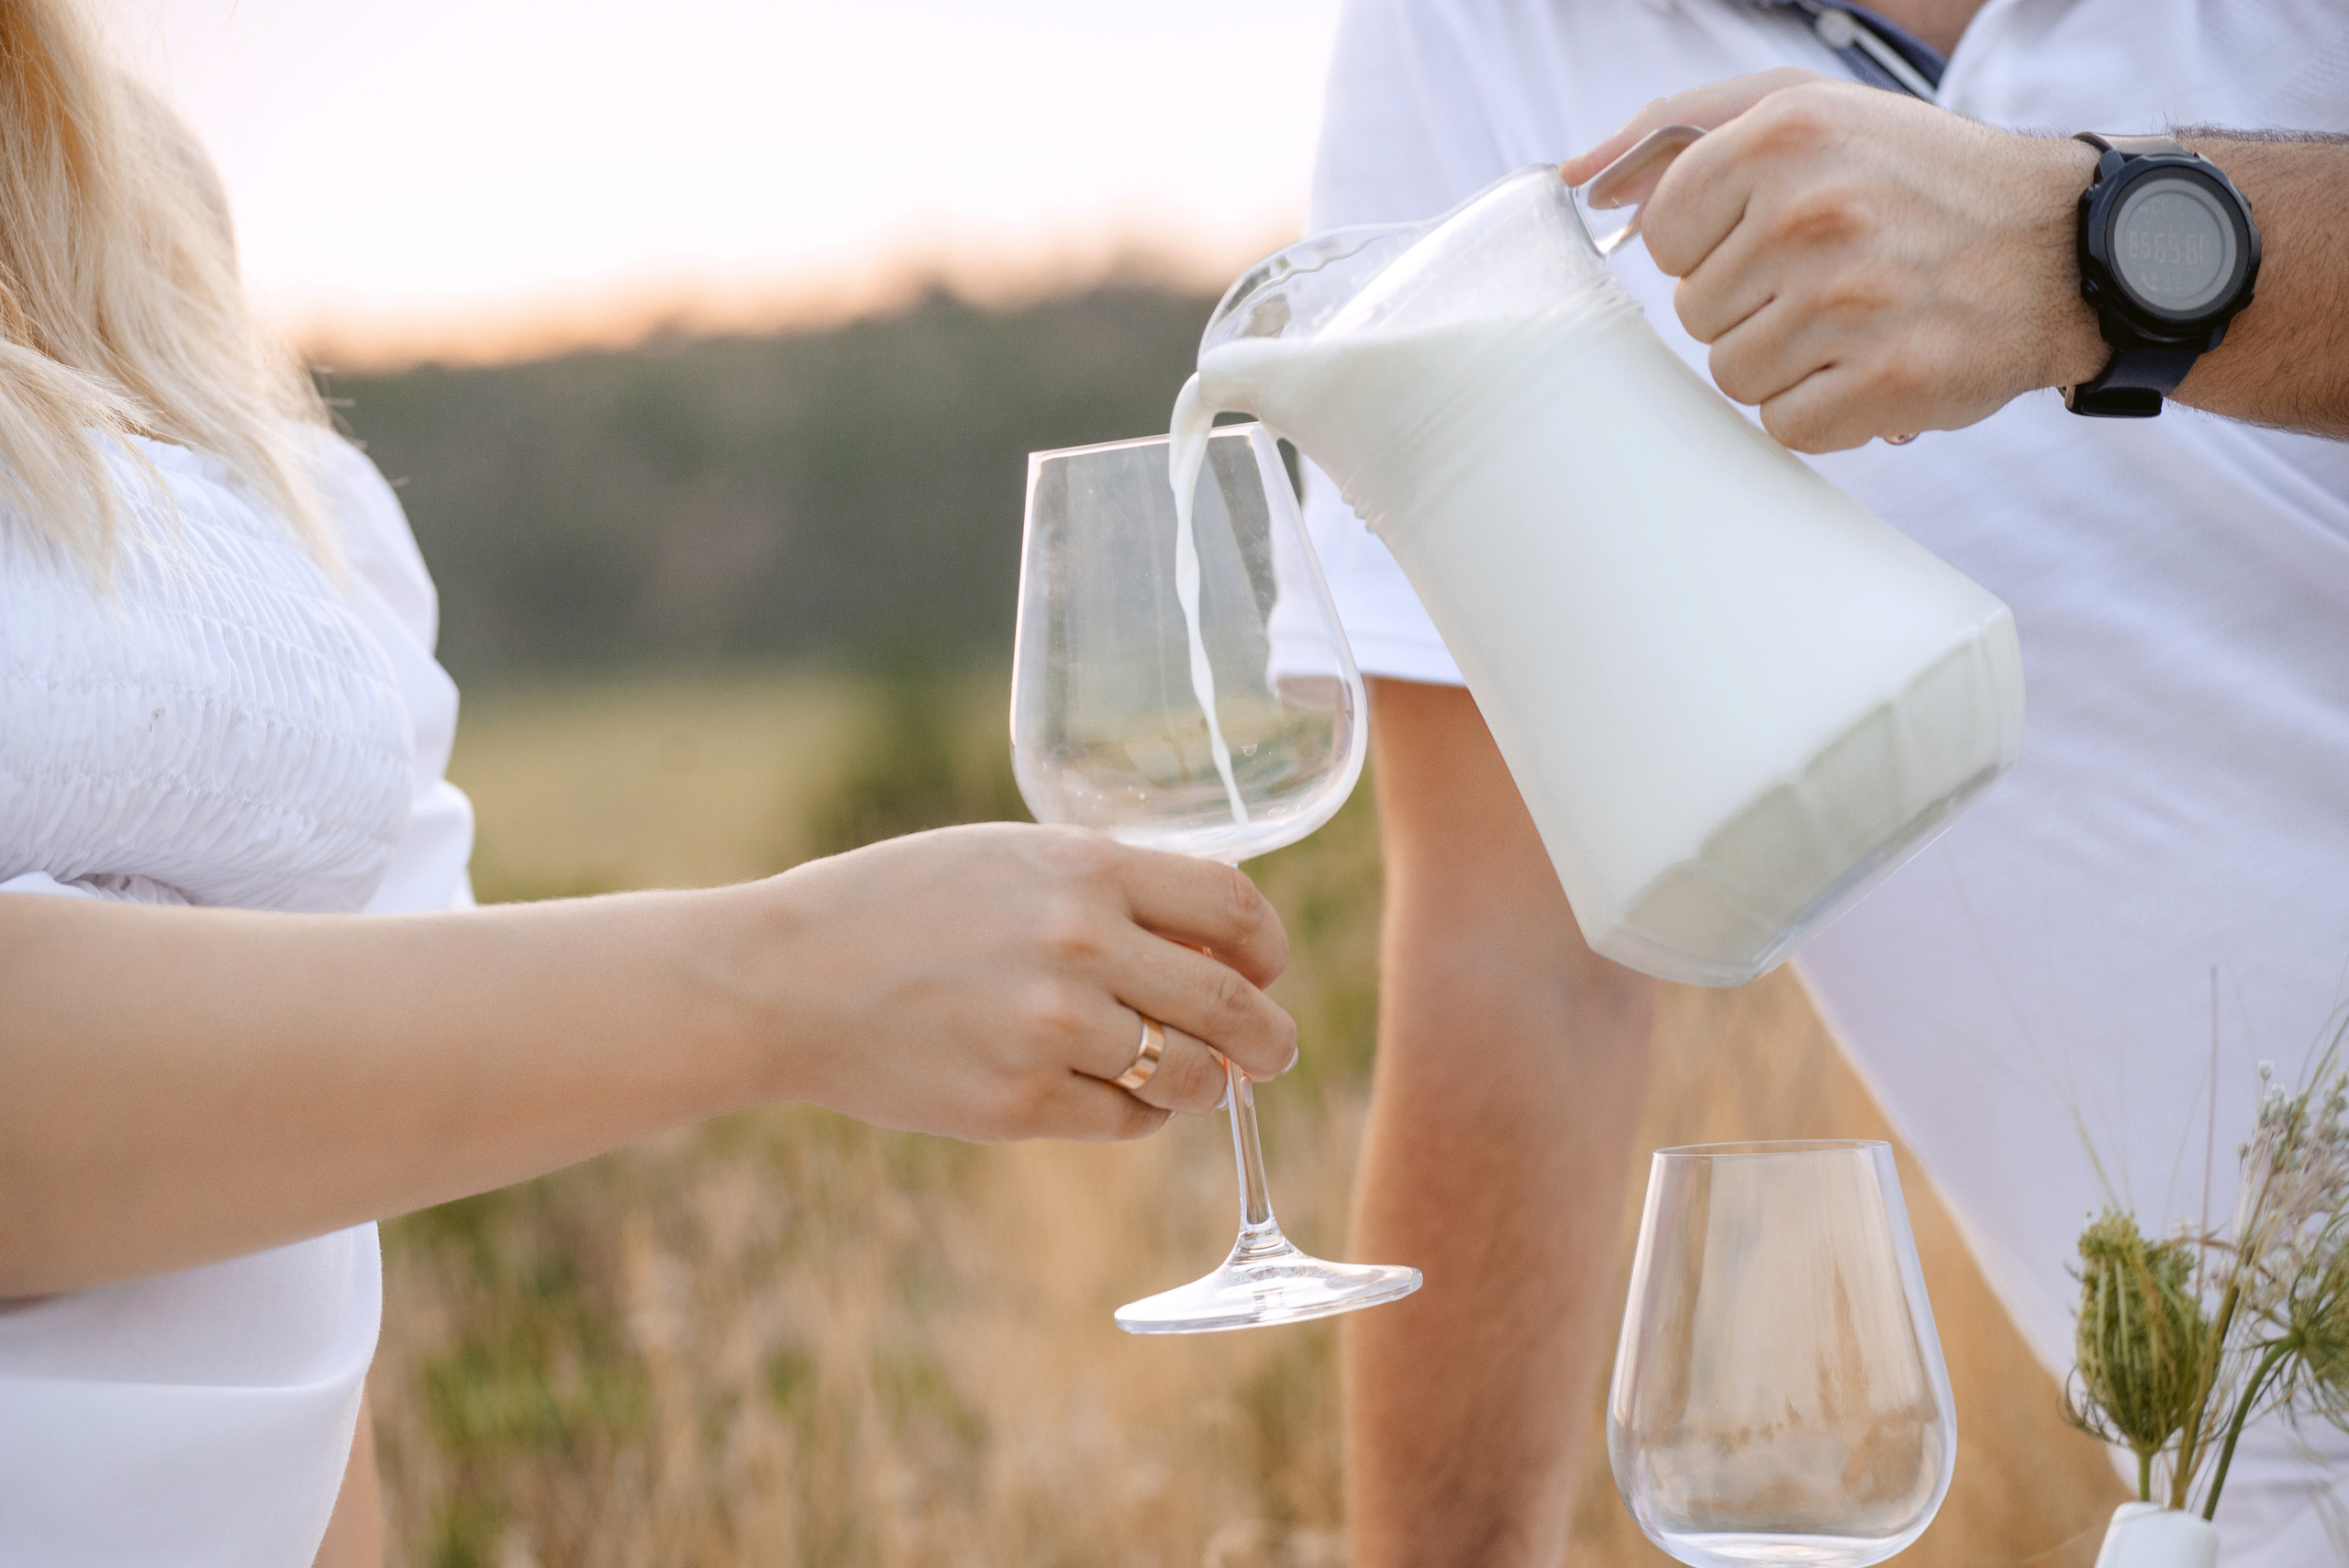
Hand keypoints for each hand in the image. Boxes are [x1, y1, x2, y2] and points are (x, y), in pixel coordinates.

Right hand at [741, 823, 1296, 1142]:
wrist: (790, 976)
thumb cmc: (902, 905)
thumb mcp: (1011, 858)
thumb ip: (1109, 889)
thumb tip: (1212, 946)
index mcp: (1086, 868)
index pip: (1233, 905)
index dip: (1267, 946)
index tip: (1267, 968)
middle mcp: (1082, 945)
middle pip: (1231, 1003)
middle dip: (1268, 1038)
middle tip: (1273, 1053)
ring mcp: (1051, 1030)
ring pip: (1187, 1076)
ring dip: (1205, 1084)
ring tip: (1193, 1081)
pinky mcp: (1020, 1104)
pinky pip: (1124, 1121)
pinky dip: (1138, 1114)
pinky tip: (1116, 1096)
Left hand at [1564, 74, 2107, 450]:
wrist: (2064, 247)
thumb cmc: (1915, 177)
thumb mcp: (1807, 108)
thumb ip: (1678, 129)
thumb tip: (1576, 177)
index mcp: (1784, 134)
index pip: (1663, 234)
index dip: (1712, 245)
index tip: (1773, 233)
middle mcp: (1813, 212)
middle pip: (1695, 312)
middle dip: (1752, 303)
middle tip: (1832, 277)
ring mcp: (1851, 302)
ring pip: (1731, 374)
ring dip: (1785, 361)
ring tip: (1853, 321)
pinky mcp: (1886, 382)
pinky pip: (1784, 426)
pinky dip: (1822, 409)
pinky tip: (1872, 364)